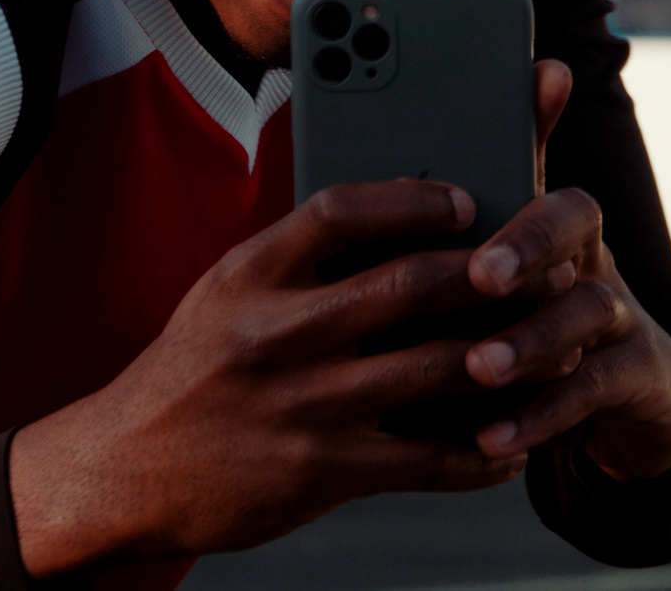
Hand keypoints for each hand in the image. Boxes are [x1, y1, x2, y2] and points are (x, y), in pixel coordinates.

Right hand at [8, 179, 538, 576]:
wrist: (127, 469)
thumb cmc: (191, 372)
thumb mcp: (223, 296)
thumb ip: (294, 263)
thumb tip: (391, 226)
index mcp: (248, 275)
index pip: (338, 211)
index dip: (411, 199)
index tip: (462, 201)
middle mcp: (275, 333)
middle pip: (405, 285)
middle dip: (484, 275)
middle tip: (534, 268)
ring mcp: (303, 405)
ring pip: (434, 369)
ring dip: (504, 357)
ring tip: (544, 346)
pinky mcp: (324, 471)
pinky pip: (428, 458)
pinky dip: (483, 450)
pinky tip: (510, 441)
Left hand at [459, 60, 670, 480]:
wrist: (637, 396)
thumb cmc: (536, 318)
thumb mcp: (492, 273)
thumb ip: (449, 225)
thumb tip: (416, 135)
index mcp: (547, 219)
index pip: (533, 164)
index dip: (512, 163)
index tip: (463, 199)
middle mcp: (591, 252)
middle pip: (573, 222)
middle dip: (527, 244)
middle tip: (479, 276)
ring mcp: (621, 314)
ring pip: (587, 308)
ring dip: (530, 338)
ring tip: (479, 366)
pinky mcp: (637, 378)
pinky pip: (592, 390)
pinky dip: (541, 413)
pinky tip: (491, 437)